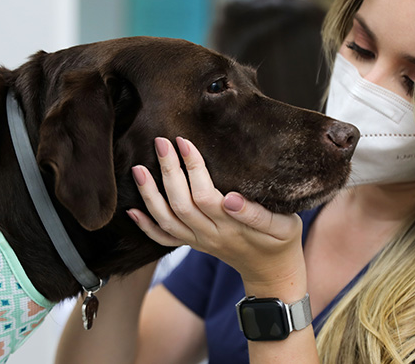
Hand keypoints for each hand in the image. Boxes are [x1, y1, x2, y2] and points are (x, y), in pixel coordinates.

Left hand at [127, 137, 305, 289]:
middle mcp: (211, 235)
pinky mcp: (194, 245)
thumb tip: (230, 198)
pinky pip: (165, 239)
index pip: (205, 195)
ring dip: (150, 195)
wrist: (272, 272)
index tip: (184, 142)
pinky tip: (131, 210)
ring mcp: (199, 241)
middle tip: (160, 142)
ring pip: (167, 221)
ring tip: (138, 169)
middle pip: (181, 204)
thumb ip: (258, 214)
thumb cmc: (281, 241)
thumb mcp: (283, 226)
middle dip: (168, 171)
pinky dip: (146, 227)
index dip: (193, 168)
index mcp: (233, 226)